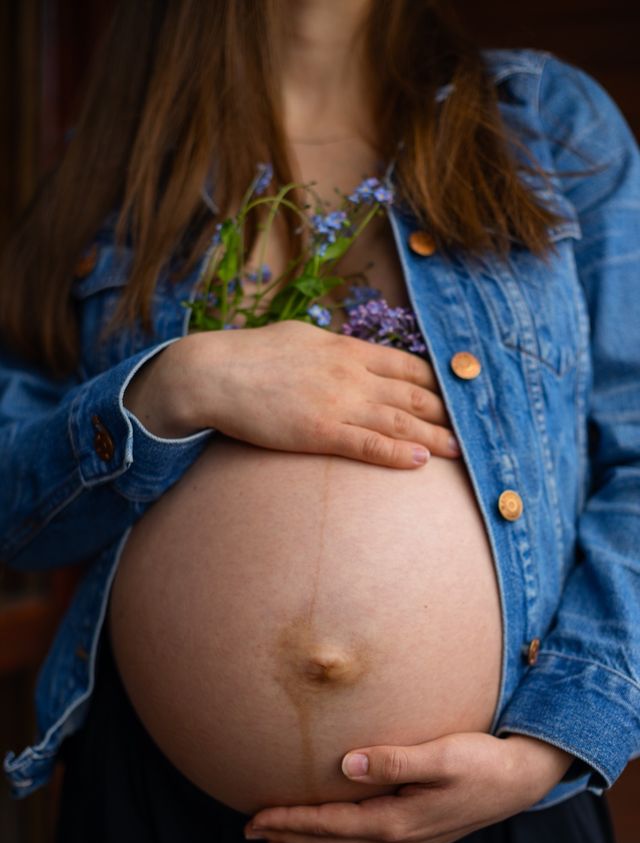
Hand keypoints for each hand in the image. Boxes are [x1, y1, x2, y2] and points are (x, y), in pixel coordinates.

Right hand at [124, 322, 460, 467]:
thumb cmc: (251, 355)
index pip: (407, 365)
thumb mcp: (300, 337)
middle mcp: (351, 374)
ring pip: (399, 422)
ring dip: (435, 437)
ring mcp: (338, 403)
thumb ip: (332, 346)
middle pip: (413, 394)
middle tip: (475, 428)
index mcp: (347, 349)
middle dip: (447, 412)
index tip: (459, 395)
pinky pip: (369, 445)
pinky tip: (422, 462)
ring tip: (462, 451)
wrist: (212, 374)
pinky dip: (399, 453)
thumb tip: (350, 350)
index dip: (437, 382)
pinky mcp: (320, 432)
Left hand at [244, 733, 573, 842]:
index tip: (256, 817)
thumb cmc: (480, 762)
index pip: (330, 825)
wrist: (519, 781)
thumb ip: (394, 760)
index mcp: (397, 820)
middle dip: (288, 837)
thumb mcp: (441, 755)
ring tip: (276, 841)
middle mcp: (398, 839)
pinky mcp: (416, 839)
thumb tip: (346, 764)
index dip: (291, 822)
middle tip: (250, 830)